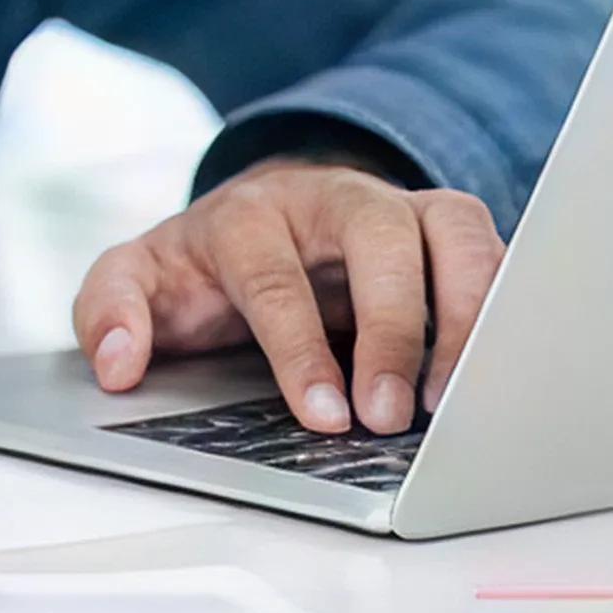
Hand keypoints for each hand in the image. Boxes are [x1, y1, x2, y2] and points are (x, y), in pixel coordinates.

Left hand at [73, 159, 503, 434]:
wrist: (256, 217)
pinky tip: (496, 372)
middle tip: (390, 415)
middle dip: (392, 328)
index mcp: (249, 214)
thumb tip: (117, 365)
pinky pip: (492, 252)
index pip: (277, 277)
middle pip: (379, 240)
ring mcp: (396, 206)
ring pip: (452, 232)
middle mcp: (332, 197)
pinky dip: (504, 308)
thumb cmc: (202, 266)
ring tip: (457, 399)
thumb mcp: (135, 280)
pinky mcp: (444, 229)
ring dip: (467, 313)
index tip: (323, 416)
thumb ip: (108, 312)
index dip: (301, 349)